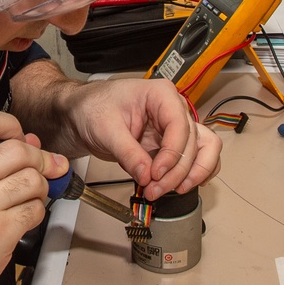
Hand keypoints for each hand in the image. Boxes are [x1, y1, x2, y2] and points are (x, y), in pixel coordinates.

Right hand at [0, 109, 68, 284]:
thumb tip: (29, 141)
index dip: (8, 124)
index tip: (19, 135)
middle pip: (19, 151)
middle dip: (38, 158)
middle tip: (41, 167)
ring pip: (32, 180)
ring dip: (39, 187)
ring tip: (28, 196)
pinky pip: (35, 210)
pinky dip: (36, 212)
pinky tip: (22, 217)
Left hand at [66, 77, 222, 200]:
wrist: (81, 114)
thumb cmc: (92, 108)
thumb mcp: (105, 129)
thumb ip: (127, 152)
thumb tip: (146, 175)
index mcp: (161, 94)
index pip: (180, 125)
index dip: (172, 153)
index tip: (156, 174)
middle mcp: (173, 109)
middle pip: (193, 142)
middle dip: (177, 170)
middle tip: (155, 189)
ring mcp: (173, 128)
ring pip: (203, 149)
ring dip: (192, 173)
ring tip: (171, 190)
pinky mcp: (168, 144)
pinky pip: (195, 157)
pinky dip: (194, 173)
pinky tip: (183, 185)